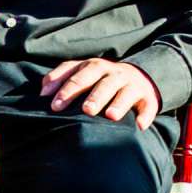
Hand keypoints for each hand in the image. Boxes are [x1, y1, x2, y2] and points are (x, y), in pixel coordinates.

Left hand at [41, 58, 160, 127]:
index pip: (79, 75)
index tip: (54, 106)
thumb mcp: (82, 72)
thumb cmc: (101, 79)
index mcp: (94, 67)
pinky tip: (139, 126)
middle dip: (95, 95)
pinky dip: (145, 115)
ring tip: (111, 115)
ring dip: (119, 103)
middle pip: (104, 82)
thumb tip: (42, 92)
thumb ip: (61, 77)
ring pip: (126, 92)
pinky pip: (148, 106)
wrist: (139, 76)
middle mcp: (114, 74)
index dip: (67, 89)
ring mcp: (132, 85)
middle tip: (86, 110)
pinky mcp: (148, 98)